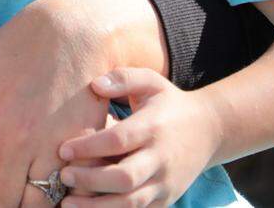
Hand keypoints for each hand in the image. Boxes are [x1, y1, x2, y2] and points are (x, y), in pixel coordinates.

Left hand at [0, 1, 111, 207]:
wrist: (65, 34)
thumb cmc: (7, 47)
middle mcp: (13, 142)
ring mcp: (47, 148)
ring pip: (27, 204)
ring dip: (14, 206)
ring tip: (5, 200)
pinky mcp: (76, 149)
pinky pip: (60, 192)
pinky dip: (48, 201)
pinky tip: (35, 194)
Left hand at [58, 68, 222, 207]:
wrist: (210, 130)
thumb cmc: (169, 103)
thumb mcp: (151, 82)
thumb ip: (123, 78)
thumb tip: (95, 85)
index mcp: (153, 128)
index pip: (119, 141)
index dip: (89, 147)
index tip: (63, 149)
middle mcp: (161, 159)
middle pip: (125, 177)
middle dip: (90, 180)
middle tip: (63, 174)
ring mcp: (165, 183)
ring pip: (131, 203)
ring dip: (97, 207)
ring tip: (67, 203)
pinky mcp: (165, 199)